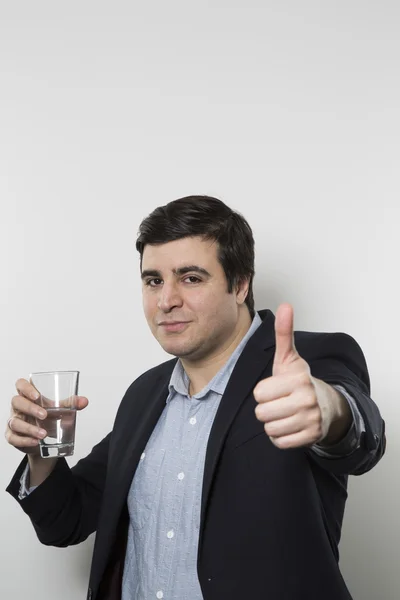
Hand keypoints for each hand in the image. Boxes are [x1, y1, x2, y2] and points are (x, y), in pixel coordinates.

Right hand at [5, 378, 88, 454]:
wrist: (44, 440)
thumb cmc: (49, 418)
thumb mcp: (59, 409)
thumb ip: (71, 404)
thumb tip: (84, 401)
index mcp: (28, 396)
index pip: (21, 385)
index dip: (26, 388)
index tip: (37, 395)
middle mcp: (18, 407)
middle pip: (16, 401)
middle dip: (30, 408)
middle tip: (44, 415)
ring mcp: (14, 421)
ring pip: (15, 422)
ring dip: (29, 428)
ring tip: (44, 434)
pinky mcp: (12, 435)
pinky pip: (13, 437)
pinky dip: (25, 440)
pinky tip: (36, 442)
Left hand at [253, 303, 330, 448]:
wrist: (326, 405)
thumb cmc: (299, 381)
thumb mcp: (289, 358)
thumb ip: (284, 333)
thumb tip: (285, 305)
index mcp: (298, 379)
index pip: (259, 393)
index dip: (263, 392)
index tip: (275, 388)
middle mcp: (307, 400)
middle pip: (261, 413)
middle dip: (266, 409)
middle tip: (279, 402)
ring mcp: (311, 420)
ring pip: (269, 429)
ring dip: (273, 423)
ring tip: (284, 413)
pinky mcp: (311, 437)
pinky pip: (279, 442)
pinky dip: (280, 437)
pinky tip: (289, 425)